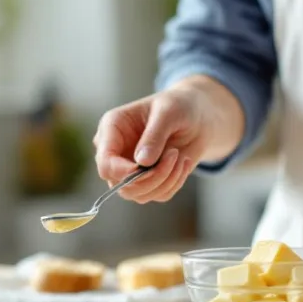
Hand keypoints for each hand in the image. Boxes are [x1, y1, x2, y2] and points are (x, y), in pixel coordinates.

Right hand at [93, 86, 212, 202]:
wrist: (197, 116)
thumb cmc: (179, 106)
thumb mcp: (168, 112)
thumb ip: (154, 135)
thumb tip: (142, 162)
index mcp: (112, 129)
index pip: (105, 162)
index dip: (123, 172)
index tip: (150, 165)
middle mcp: (116, 153)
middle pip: (121, 185)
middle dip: (151, 177)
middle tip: (174, 155)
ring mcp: (131, 170)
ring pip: (140, 194)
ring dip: (166, 180)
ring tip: (180, 157)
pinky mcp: (148, 181)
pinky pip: (158, 195)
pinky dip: (174, 182)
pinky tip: (183, 164)